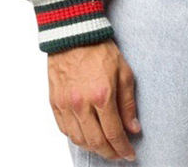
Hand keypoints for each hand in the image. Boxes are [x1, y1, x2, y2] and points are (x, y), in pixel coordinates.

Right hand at [48, 39, 140, 161]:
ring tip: (104, 146)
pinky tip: (86, 135)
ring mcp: (66, 104)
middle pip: (96, 142)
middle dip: (109, 153)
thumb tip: (133, 129)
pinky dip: (77, 137)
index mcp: (102, 95)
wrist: (74, 33)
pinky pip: (65, 130)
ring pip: (79, 140)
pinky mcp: (54, 102)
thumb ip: (128, 103)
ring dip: (93, 147)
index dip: (123, 149)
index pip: (114, 133)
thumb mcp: (124, 72)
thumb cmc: (101, 49)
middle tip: (118, 155)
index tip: (130, 155)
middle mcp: (81, 104)